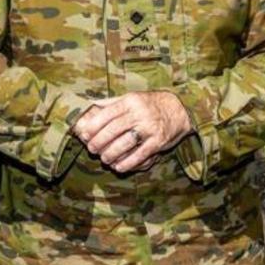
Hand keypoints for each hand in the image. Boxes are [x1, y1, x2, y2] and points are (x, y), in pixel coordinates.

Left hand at [71, 92, 192, 173]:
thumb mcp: (130, 98)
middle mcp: (140, 113)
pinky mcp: (159, 141)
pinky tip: (118, 167)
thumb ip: (110, 103)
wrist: (179, 109)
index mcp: (130, 101)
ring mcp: (150, 127)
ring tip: (104, 159)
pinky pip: (141, 154)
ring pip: (126, 143)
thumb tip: (87, 106)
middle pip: (114, 129)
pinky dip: (128, 163)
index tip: (84, 135)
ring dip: (111, 153)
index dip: (93, 126)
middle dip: (99, 141)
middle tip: (91, 149)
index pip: (107, 114)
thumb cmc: (148, 104)